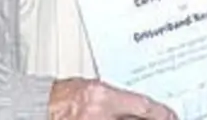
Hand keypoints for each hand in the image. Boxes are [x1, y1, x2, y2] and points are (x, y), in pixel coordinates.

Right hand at [48, 79, 177, 119]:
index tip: (171, 116)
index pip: (142, 106)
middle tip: (165, 119)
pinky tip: (122, 119)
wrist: (35, 107)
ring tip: (144, 119)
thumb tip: (138, 107)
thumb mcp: (94, 89)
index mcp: (101, 97)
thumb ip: (117, 98)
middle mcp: (98, 114)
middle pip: (136, 118)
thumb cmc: (60, 96)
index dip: (161, 113)